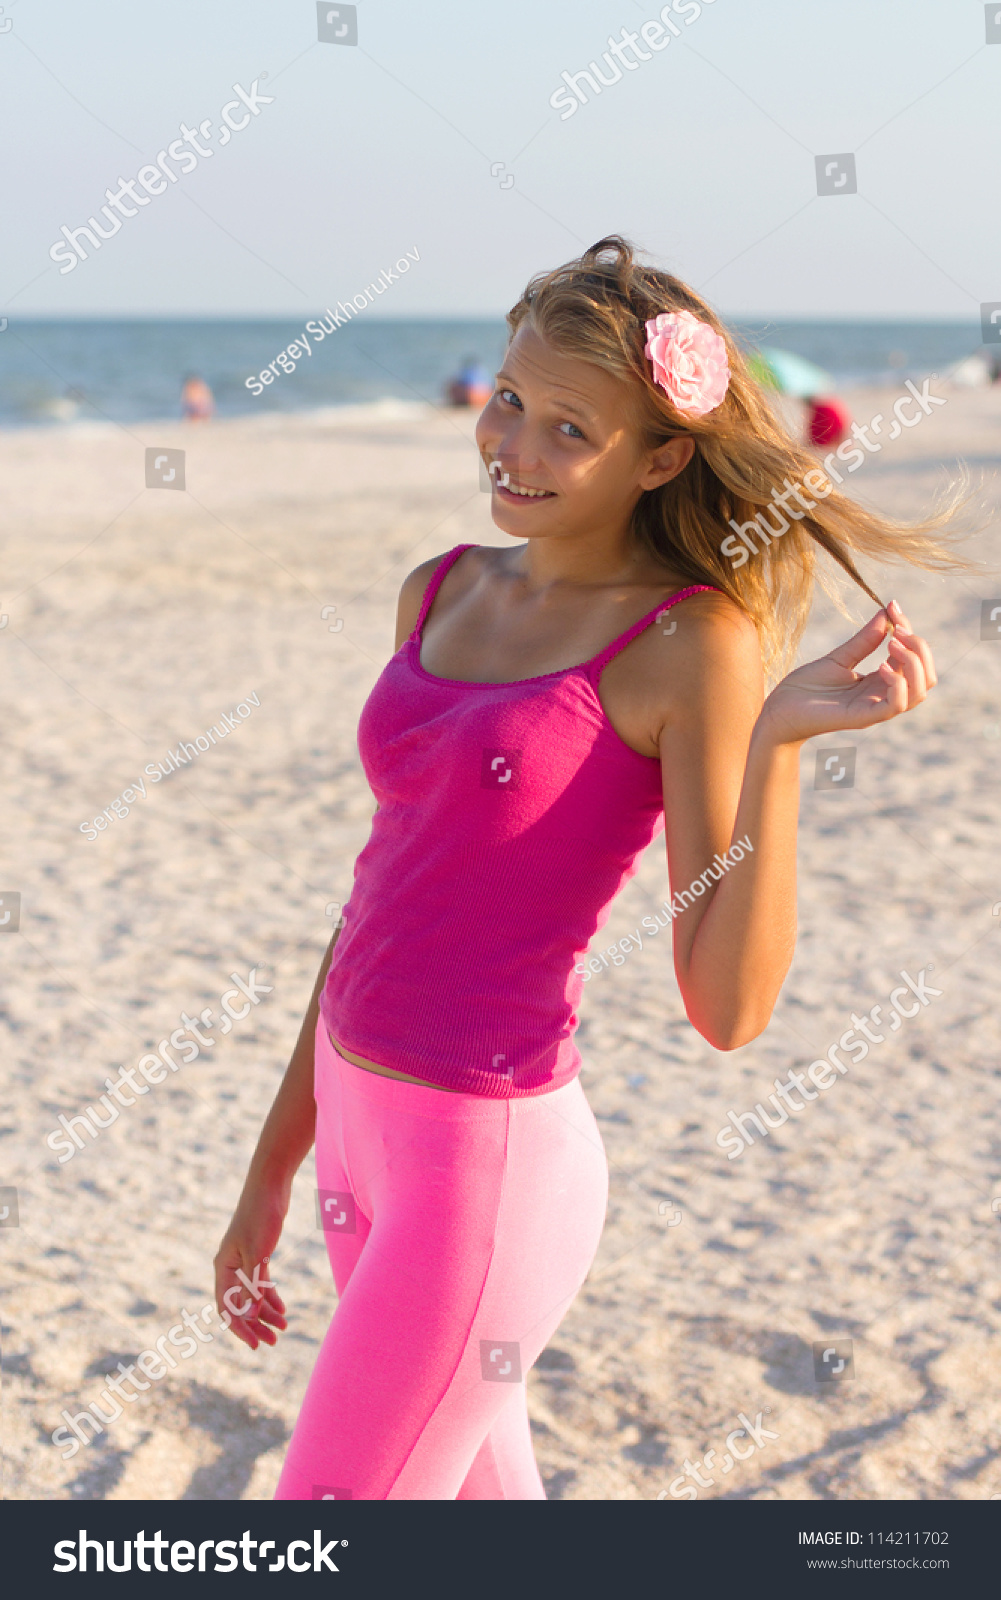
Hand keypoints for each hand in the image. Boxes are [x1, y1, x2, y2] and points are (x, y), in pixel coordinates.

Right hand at [213, 1183, 288, 1350]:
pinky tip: (283, 1309)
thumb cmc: (260, 1216)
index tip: (256, 1345)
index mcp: (224, 1267)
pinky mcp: (258, 1253)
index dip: (240, 1328)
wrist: (270, 1185)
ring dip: (266, 1313)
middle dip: (255, 1325)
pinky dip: (271, 1296)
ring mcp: (244, 1260)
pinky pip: (261, 1282)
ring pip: (252, 1295)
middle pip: (239, 1305)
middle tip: (273, 1342)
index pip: (227, 1308)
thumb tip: (249, 1315)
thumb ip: (253, 1284)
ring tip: (284, 1328)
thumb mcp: (258, 1253)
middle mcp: (230, 1267)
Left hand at [758, 599, 936, 746]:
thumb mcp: (839, 658)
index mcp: (879, 682)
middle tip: (899, 630)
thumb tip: (887, 614)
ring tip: (893, 644)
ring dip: (914, 665)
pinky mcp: (862, 718)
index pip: (912, 657)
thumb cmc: (805, 688)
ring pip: (919, 693)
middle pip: (926, 677)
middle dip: (921, 649)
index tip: (892, 606)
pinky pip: (895, 706)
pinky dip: (898, 685)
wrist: (779, 710)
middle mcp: (882, 696)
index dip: (908, 629)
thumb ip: (864, 640)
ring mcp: (874, 709)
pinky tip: (882, 667)